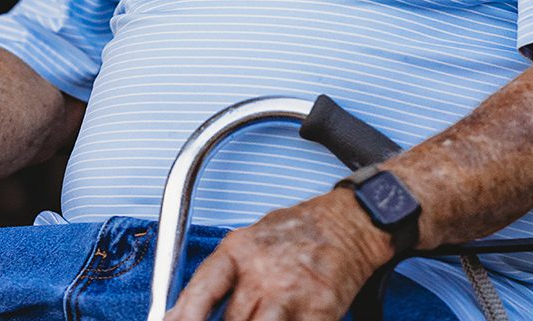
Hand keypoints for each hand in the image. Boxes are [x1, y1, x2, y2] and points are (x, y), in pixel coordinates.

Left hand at [164, 189, 393, 320]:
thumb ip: (224, 275)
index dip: (183, 315)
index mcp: (239, 252)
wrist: (348, 222)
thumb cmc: (298, 231)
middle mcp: (263, 275)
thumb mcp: (249, 241)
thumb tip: (188, 309)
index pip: (201, 290)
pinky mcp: (319, 314)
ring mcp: (291, 296)